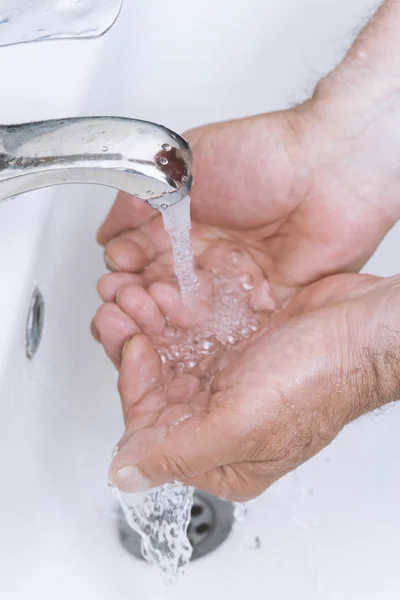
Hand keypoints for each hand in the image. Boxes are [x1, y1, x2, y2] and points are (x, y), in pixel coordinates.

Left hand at [107, 273, 399, 500]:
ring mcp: (230, 385)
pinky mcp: (237, 351)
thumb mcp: (240, 425)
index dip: (134, 390)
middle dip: (137, 352)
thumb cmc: (318, 380)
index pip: (153, 435)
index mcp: (223, 457)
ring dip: (152, 329)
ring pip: (170, 361)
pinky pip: (192, 336)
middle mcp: (222, 424)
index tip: (136, 348)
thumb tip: (126, 477)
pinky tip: (172, 297)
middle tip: (125, 313)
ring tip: (143, 299)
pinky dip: (177, 317)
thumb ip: (177, 454)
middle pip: (158, 393)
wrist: (358, 328)